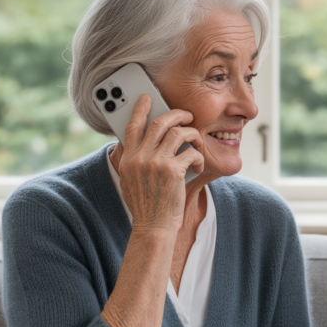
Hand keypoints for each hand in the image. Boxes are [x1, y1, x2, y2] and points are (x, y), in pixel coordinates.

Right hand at [112, 94, 203, 233]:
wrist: (152, 228)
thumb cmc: (145, 206)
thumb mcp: (130, 181)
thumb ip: (135, 160)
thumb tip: (143, 141)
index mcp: (129, 158)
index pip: (132, 126)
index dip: (140, 109)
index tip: (147, 98)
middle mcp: (140, 157)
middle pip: (160, 122)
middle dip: (177, 114)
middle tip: (187, 116)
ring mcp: (156, 163)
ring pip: (179, 133)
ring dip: (192, 135)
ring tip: (196, 143)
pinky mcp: (173, 172)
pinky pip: (191, 153)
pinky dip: (197, 157)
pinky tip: (197, 166)